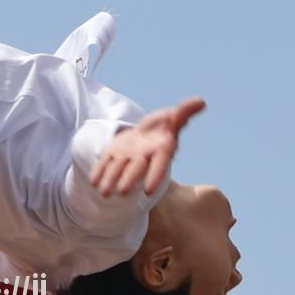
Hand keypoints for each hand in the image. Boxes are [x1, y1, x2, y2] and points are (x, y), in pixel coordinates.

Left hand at [88, 99, 204, 198]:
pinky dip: (99, 172)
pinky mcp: (113, 154)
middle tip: (122, 192)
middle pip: (136, 169)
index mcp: (160, 151)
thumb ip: (185, 111)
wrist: (146, 134)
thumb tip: (201, 101)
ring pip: (118, 170)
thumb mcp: (174, 117)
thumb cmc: (164, 126)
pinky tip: (93, 181)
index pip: (159, 166)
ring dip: (110, 180)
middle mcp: (143, 158)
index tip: (149, 191)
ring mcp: (127, 157)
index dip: (155, 177)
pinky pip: (105, 164)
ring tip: (103, 193)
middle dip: (129, 179)